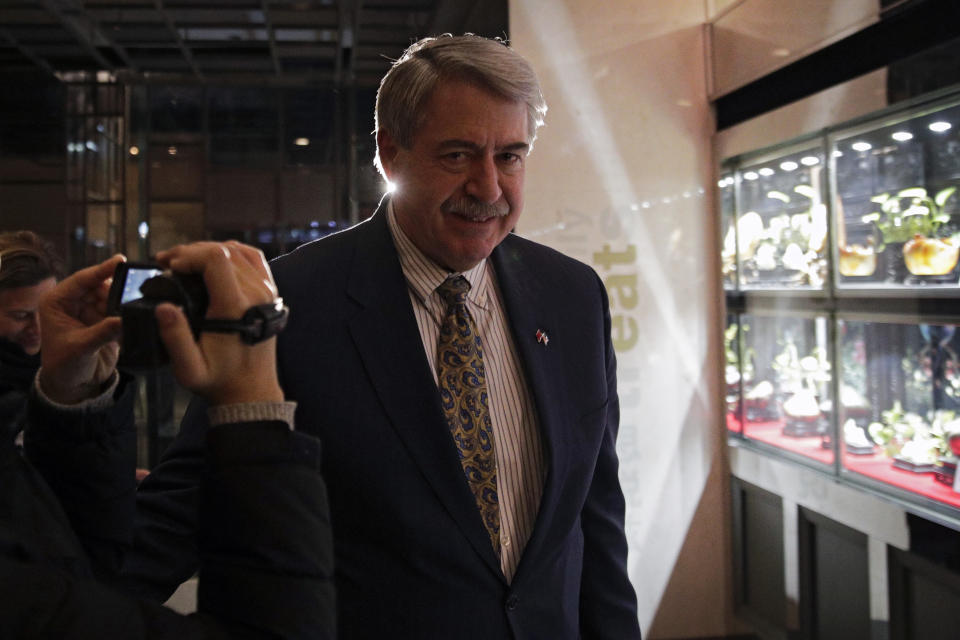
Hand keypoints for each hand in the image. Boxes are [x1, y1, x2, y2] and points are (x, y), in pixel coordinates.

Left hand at [38, 255, 125, 403]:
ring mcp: (90, 311)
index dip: (101, 270)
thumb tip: (123, 319)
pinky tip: (137, 315)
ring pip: (112, 297)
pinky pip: (119, 310)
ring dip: (123, 302)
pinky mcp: (105, 321)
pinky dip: (127, 313)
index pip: (81, 280)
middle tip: (134, 293)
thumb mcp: (80, 348)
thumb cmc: (64, 366)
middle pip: (100, 286)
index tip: (120, 261)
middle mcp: (74, 302)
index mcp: (57, 302)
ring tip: (136, 307)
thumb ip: (102, 332)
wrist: (73, 385)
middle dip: (116, 290)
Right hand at [153, 241, 283, 405]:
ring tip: (184, 260)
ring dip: (208, 249)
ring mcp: (267, 291)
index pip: (216, 259)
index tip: (169, 265)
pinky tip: (210, 259)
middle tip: (166, 261)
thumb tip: (164, 307)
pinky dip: (231, 252)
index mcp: (236, 307)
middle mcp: (256, 294)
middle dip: (192, 251)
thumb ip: (174, 338)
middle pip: (224, 251)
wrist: (251, 390)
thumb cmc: (218, 380)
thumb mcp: (189, 369)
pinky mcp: (269, 293)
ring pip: (238, 251)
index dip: (189, 255)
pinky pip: (253, 259)